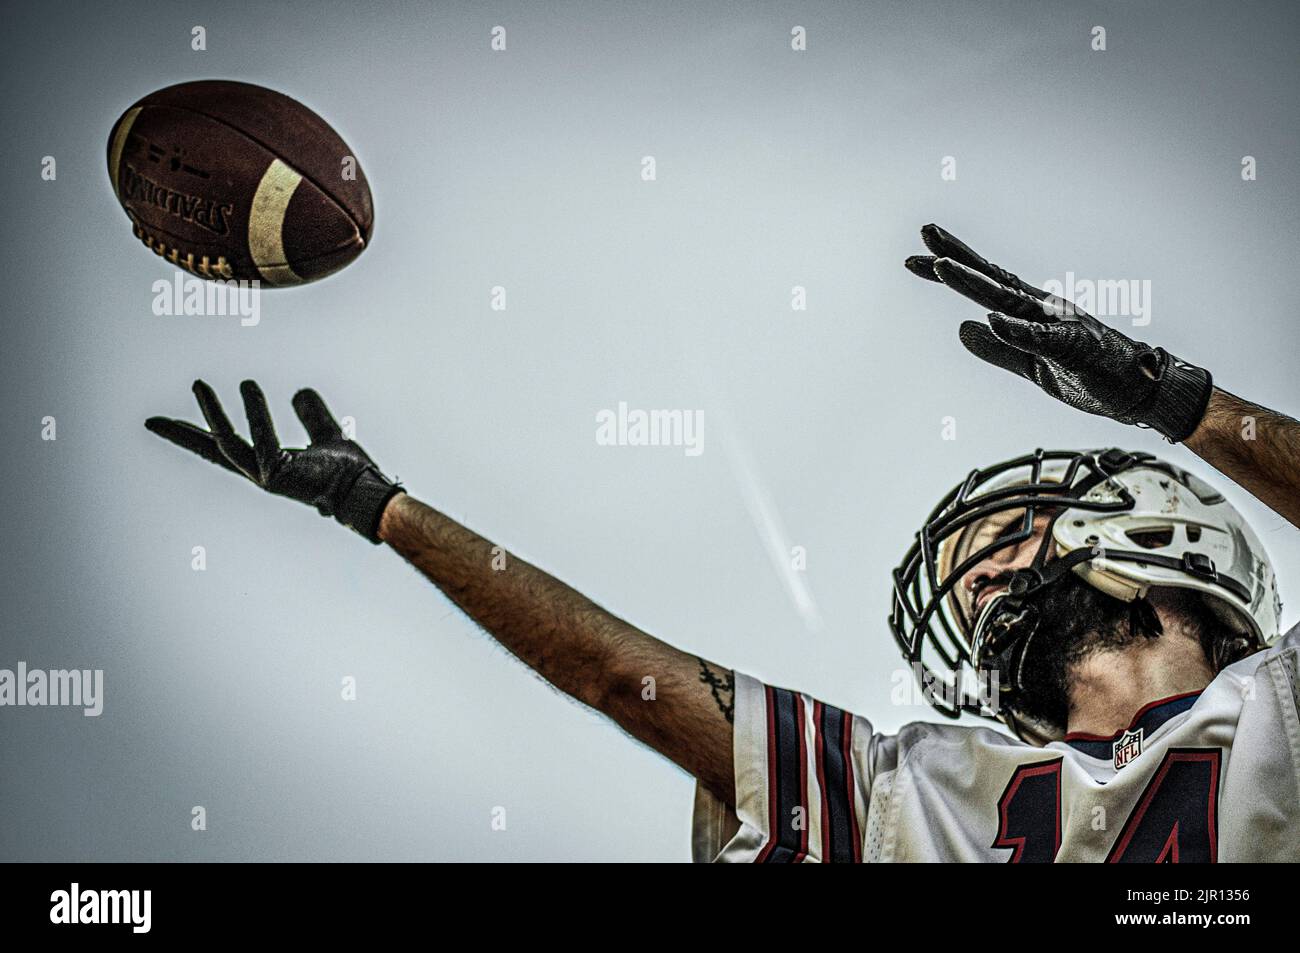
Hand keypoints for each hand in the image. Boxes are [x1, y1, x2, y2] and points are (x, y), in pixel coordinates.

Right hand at [146, 380, 403, 541]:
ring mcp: (266, 477)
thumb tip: (300, 392)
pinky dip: (253, 412)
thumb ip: (312, 414)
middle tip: (150, 421)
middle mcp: (261, 472)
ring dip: (211, 415)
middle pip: (211, 452)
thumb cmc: (349, 471)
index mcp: (267, 464)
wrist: (365, 491)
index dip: (195, 434)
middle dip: (180, 437)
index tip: (163, 424)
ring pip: (227, 445)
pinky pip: (260, 439)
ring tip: (198, 385)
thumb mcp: (326, 433)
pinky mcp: (278, 476)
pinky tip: (247, 386)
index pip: (223, 447)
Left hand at [905, 224, 1212, 442]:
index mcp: (1031, 312)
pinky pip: (1042, 339)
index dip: (951, 271)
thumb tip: (962, 329)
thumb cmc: (1091, 373)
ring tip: (942, 268)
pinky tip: (992, 320)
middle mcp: (1042, 309)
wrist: (1142, 392)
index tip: (915, 259)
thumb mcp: (1031, 365)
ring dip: (974, 283)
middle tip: (925, 233)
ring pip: (1009, 301)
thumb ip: (998, 348)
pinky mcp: (1075, 349)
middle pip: (991, 279)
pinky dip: (1017, 330)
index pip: (984, 286)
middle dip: (956, 258)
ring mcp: (1059, 325)